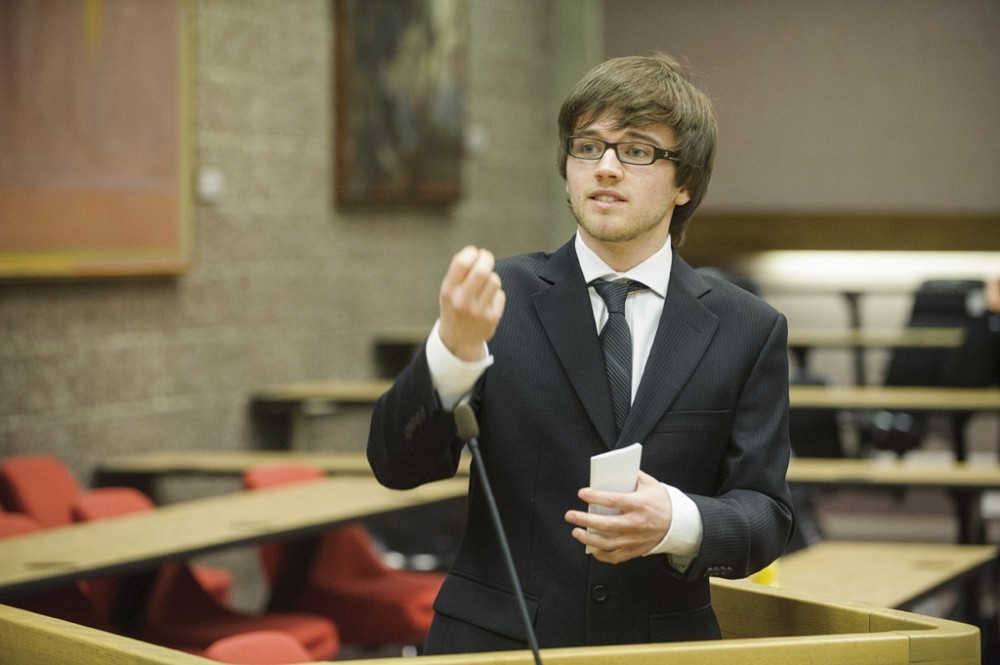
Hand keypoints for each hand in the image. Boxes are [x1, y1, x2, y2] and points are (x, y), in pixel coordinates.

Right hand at [438, 246, 505, 360]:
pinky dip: (496, 295)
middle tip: (487, 258)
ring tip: (485, 285)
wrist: (458, 340)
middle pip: (482, 270)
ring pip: (494, 280)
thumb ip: (458, 273)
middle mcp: (462, 301)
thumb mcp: (448, 291)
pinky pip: (500, 295)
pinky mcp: (491, 318)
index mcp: (449, 291)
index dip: (471, 252)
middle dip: (487, 259)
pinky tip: (488, 301)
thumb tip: (476, 253)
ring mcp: (478, 310)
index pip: (461, 263)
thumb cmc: (454, 308)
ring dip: (491, 278)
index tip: (474, 253)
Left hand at [564, 471, 671, 563]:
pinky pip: (615, 557)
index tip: (582, 493)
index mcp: (639, 504)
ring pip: (608, 543)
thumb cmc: (662, 502)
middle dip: (585, 520)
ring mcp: (635, 539)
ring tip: (576, 532)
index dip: (595, 497)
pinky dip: (602, 555)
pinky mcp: (635, 550)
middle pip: (606, 524)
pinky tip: (592, 548)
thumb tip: (615, 470)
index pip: (613, 500)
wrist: (679, 524)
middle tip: (570, 515)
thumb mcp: (651, 484)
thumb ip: (633, 476)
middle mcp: (636, 523)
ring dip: (588, 539)